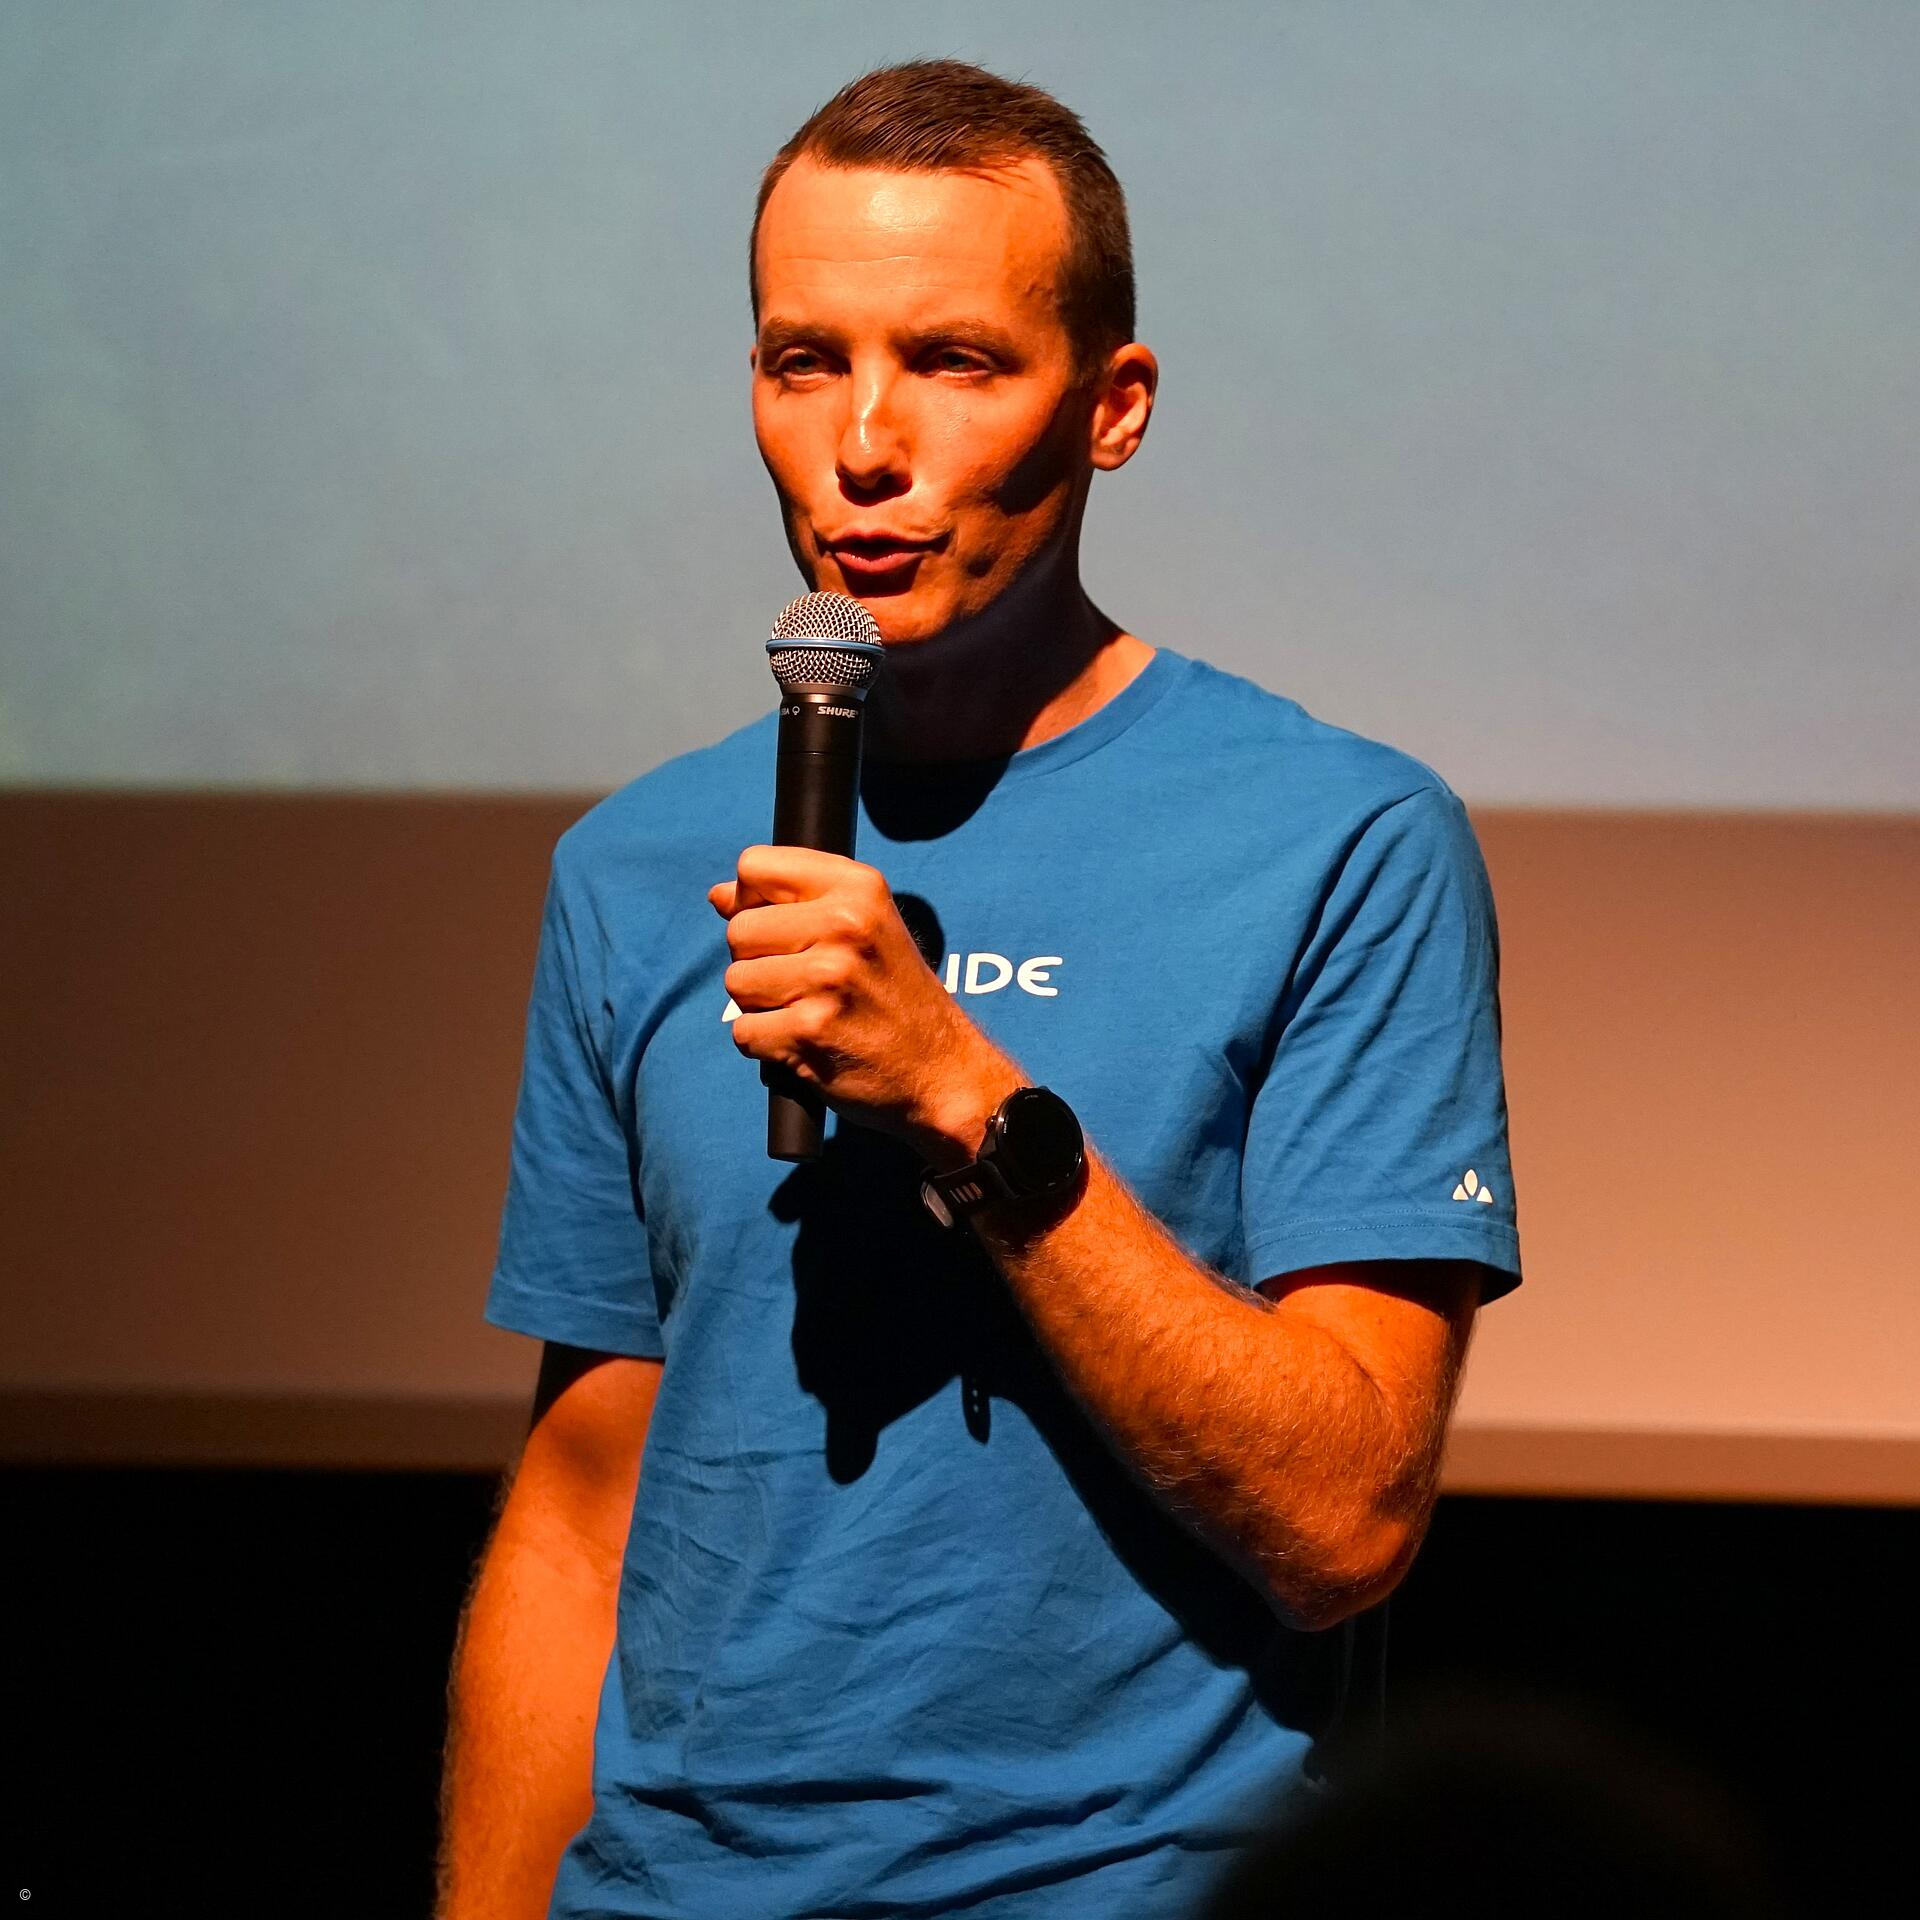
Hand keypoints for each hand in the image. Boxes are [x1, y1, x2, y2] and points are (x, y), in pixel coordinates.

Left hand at [709, 845, 1022, 1165]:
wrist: (943, 1070)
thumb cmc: (897, 997)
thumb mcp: (867, 927)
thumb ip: (794, 903)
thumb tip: (719, 896)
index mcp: (859, 888)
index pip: (755, 865)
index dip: (751, 899)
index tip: (778, 928)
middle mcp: (845, 925)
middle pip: (738, 930)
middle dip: (757, 962)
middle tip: (804, 984)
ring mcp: (826, 979)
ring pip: (736, 982)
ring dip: (760, 1006)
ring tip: (807, 1013)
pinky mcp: (808, 1031)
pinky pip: (743, 1031)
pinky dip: (765, 1045)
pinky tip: (804, 1043)